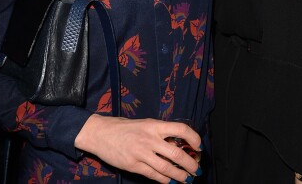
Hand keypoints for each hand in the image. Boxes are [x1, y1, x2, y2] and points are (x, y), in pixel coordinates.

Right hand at [75, 115, 200, 182]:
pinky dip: (165, 180)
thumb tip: (179, 144)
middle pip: (176, 153)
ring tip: (188, 179)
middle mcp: (150, 138)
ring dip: (180, 176)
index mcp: (154, 125)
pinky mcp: (134, 165)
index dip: (193, 137)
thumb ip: (160, 132)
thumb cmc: (126, 127)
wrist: (102, 133)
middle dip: (190, 164)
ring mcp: (141, 153)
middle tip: (197, 169)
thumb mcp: (145, 123)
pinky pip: (154, 175)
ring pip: (167, 168)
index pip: (180, 129)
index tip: (199, 146)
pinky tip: (171, 181)